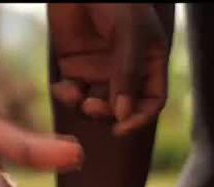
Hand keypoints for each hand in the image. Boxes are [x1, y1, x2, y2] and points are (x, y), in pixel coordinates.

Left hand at [48, 3, 171, 134]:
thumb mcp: (129, 32)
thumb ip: (128, 74)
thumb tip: (124, 116)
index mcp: (150, 61)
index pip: (151, 101)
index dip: (140, 118)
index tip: (122, 126)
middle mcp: (126, 68)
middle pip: (122, 108)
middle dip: (109, 113)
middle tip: (93, 107)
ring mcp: (99, 67)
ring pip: (96, 104)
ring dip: (86, 108)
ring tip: (77, 97)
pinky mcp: (73, 64)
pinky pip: (71, 91)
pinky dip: (66, 95)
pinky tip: (62, 88)